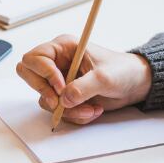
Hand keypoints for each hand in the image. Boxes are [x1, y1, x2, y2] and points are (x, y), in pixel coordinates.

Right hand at [16, 34, 151, 124]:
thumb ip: (82, 88)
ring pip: (44, 98)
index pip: (35, 58)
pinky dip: (73, 115)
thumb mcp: (104, 77)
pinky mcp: (64, 96)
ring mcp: (59, 80)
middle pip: (28, 75)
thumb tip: (63, 100)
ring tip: (89, 108)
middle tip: (60, 102)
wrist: (135, 84)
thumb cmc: (122, 71)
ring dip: (66, 109)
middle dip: (44, 91)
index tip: (61, 87)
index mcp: (63, 48)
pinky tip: (91, 110)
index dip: (44, 73)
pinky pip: (57, 110)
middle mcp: (57, 62)